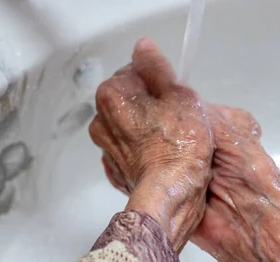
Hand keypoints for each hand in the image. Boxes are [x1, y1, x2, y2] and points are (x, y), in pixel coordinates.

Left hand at [89, 38, 213, 251]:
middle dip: (154, 104)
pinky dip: (145, 149)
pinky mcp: (116, 168)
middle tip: (178, 118)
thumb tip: (144, 48)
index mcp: (112, 96)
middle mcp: (101, 121)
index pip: (136, 71)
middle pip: (132, 99)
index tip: (175, 96)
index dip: (160, 81)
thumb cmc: (178, 148)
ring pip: (132, 125)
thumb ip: (157, 68)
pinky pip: (132, 149)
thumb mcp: (178, 96)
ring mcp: (107, 147)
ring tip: (174, 139)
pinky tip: (163, 156)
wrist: (169, 196)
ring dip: (150, 127)